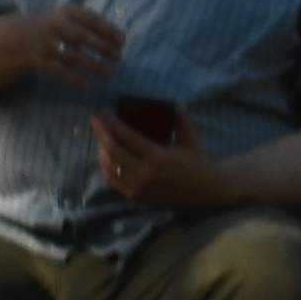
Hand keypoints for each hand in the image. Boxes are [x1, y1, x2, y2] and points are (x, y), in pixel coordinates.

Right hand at [21, 4, 126, 85]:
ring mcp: (47, 43)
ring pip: (72, 56)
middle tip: (119, 56)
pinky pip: (60, 71)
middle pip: (81, 36)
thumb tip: (120, 41)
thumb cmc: (57, 26)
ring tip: (110, 73)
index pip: (89, 18)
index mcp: (66, 12)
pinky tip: (88, 86)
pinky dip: (75, 79)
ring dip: (92, 65)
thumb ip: (93, 25)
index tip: (123, 40)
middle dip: (101, 47)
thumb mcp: (71, 18)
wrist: (21, 35)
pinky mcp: (41, 60)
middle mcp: (55, 26)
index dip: (107, 29)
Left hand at [91, 106, 223, 209]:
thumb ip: (181, 120)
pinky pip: (113, 181)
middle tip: (96, 122)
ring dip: (102, 150)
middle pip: (113, 152)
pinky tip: (106, 156)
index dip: (112, 125)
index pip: (128, 138)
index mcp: (158, 158)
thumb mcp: (191, 139)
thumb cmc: (197, 162)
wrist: (204, 192)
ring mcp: (139, 188)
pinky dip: (106, 168)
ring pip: (110, 167)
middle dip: (101, 135)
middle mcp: (145, 174)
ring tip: (101, 137)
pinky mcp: (136, 197)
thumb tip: (174, 103)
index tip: (102, 114)